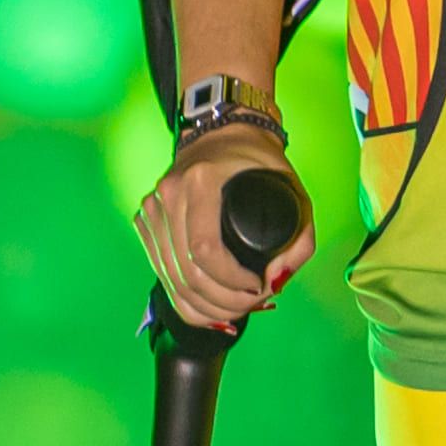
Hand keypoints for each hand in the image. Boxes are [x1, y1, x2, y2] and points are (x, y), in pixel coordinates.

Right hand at [129, 121, 307, 331]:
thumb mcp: (294, 192)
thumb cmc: (258, 164)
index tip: (258, 287)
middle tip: (251, 304)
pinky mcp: (145, 221)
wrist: (220, 135)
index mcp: (201, 182)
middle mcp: (169, 195)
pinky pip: (161, 272)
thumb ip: (299, 242)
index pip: (204, 251)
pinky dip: (184, 300)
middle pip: (187, 273)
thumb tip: (277, 281)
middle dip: (223, 302)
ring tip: (235, 311)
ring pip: (172, 279)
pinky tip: (207, 310)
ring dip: (205, 307)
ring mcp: (152, 209)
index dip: (231, 282)